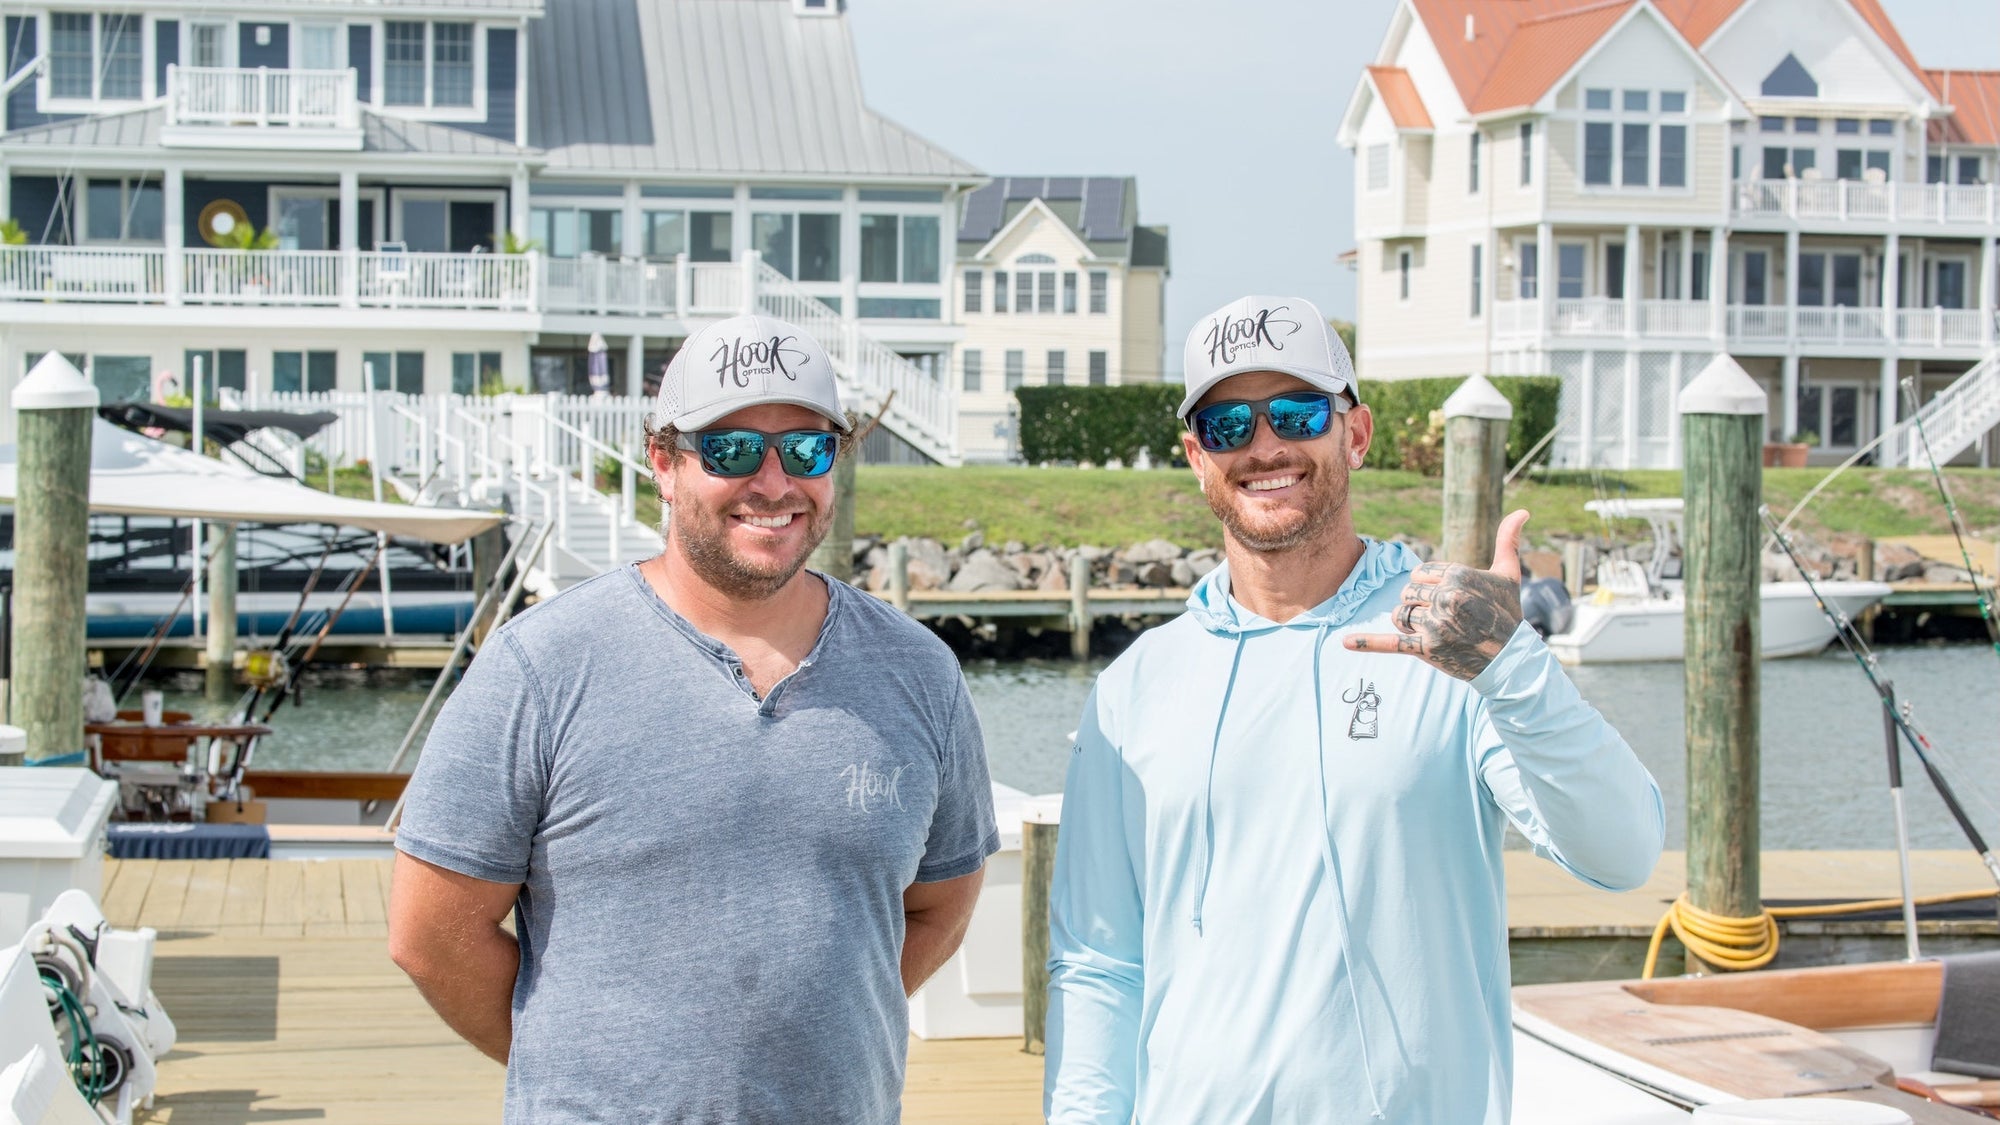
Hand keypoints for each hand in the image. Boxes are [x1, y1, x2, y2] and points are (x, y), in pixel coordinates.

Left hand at [1343, 510, 1529, 680]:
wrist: (1511, 659)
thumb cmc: (1508, 614)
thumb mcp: (1509, 575)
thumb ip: (1509, 540)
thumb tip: (1523, 511)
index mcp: (1459, 575)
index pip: (1420, 573)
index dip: (1431, 587)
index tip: (1453, 599)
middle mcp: (1446, 597)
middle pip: (1408, 593)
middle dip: (1421, 605)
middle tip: (1449, 619)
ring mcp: (1436, 624)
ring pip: (1400, 615)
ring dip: (1410, 623)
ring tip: (1437, 632)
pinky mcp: (1427, 649)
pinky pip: (1392, 643)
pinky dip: (1367, 643)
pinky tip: (1344, 642)